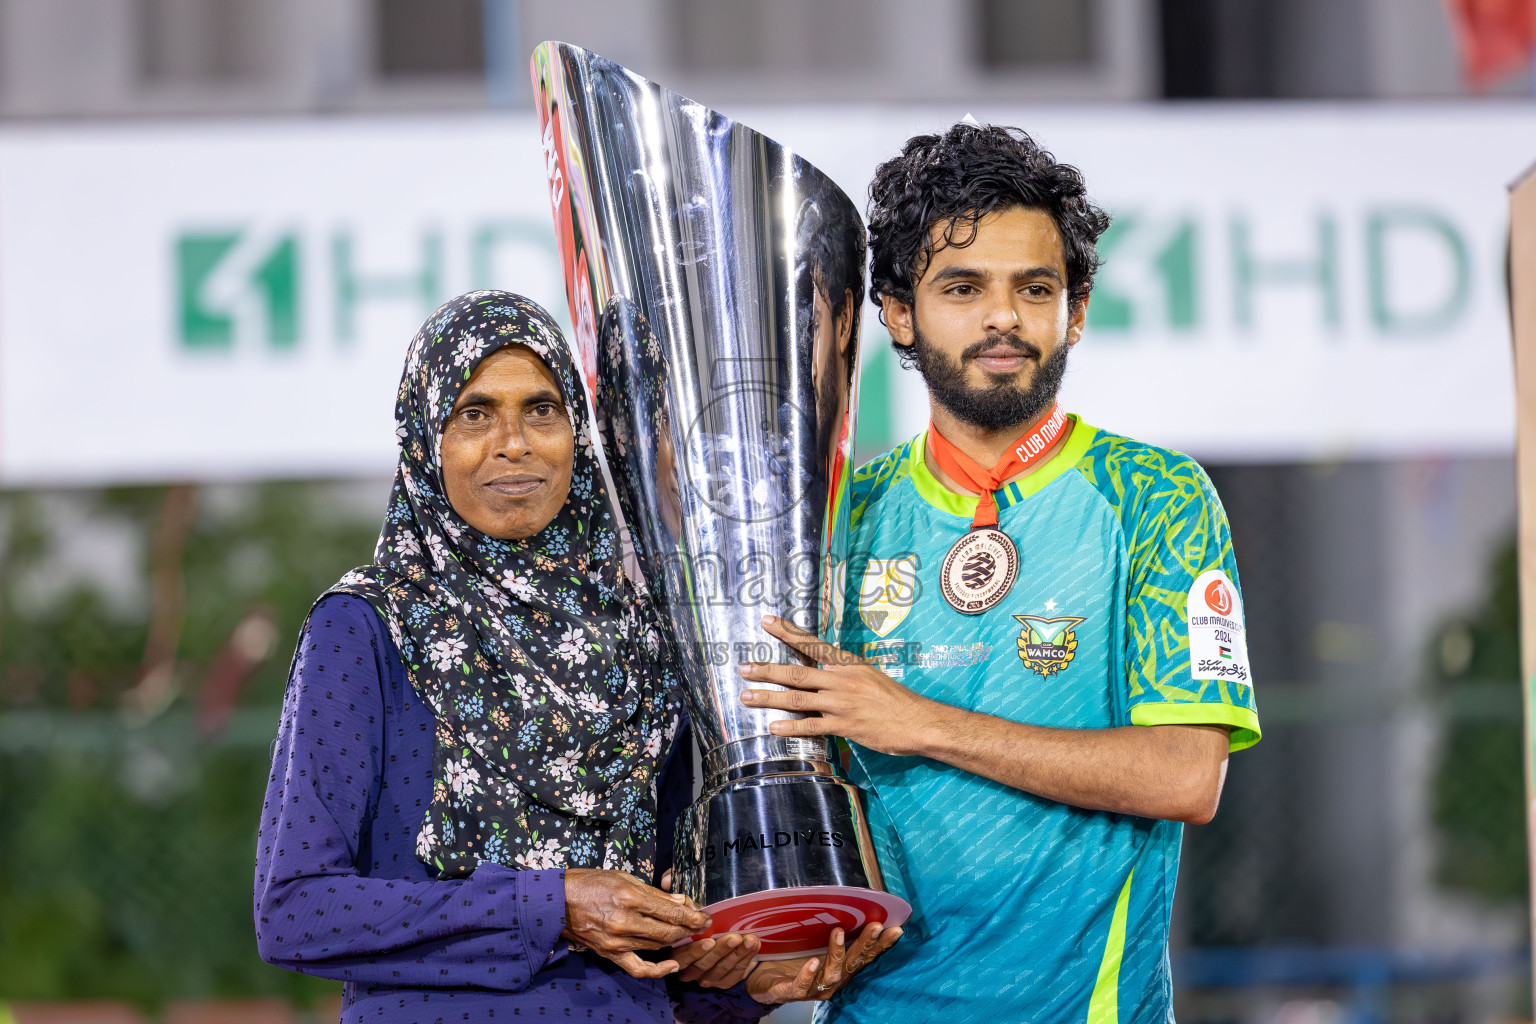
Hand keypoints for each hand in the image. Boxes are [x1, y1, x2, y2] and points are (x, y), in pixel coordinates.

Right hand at [563, 868, 711, 978]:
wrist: (558, 901)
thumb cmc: (591, 883)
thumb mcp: (624, 878)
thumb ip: (653, 893)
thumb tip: (679, 901)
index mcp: (629, 897)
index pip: (670, 912)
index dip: (692, 916)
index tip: (704, 916)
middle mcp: (625, 922)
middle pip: (668, 932)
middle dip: (689, 929)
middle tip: (700, 924)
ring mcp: (617, 941)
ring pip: (657, 946)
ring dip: (675, 941)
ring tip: (686, 933)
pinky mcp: (610, 954)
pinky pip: (638, 968)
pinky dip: (657, 970)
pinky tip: (672, 964)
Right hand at [655, 869, 764, 987]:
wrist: (724, 940)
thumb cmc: (700, 922)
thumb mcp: (686, 906)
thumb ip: (677, 894)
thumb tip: (667, 880)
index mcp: (676, 953)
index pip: (680, 955)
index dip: (693, 949)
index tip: (707, 937)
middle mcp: (689, 970)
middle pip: (702, 965)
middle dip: (719, 951)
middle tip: (733, 937)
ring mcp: (706, 977)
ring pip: (720, 970)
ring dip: (735, 954)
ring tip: (747, 939)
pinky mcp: (722, 982)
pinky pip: (734, 974)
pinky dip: (745, 959)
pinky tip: (753, 945)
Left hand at [739, 615, 946, 755]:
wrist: (919, 721)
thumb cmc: (897, 701)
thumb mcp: (871, 676)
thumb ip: (845, 674)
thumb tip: (824, 674)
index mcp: (848, 664)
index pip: (812, 644)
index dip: (788, 632)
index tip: (767, 621)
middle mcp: (841, 680)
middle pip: (796, 672)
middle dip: (766, 669)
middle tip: (744, 668)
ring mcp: (841, 703)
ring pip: (796, 698)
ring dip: (768, 697)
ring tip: (747, 697)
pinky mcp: (844, 725)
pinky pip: (810, 726)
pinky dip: (790, 727)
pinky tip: (773, 727)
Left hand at [746, 923, 902, 1003]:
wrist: (762, 983)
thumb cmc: (792, 961)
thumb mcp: (815, 942)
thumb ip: (835, 929)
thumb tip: (850, 903)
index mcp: (840, 968)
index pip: (865, 956)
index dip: (881, 944)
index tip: (896, 928)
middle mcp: (832, 979)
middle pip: (852, 962)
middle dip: (865, 944)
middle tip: (876, 926)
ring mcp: (813, 987)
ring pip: (831, 973)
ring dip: (837, 952)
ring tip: (838, 932)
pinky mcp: (791, 991)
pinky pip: (802, 985)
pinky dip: (808, 973)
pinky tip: (813, 962)